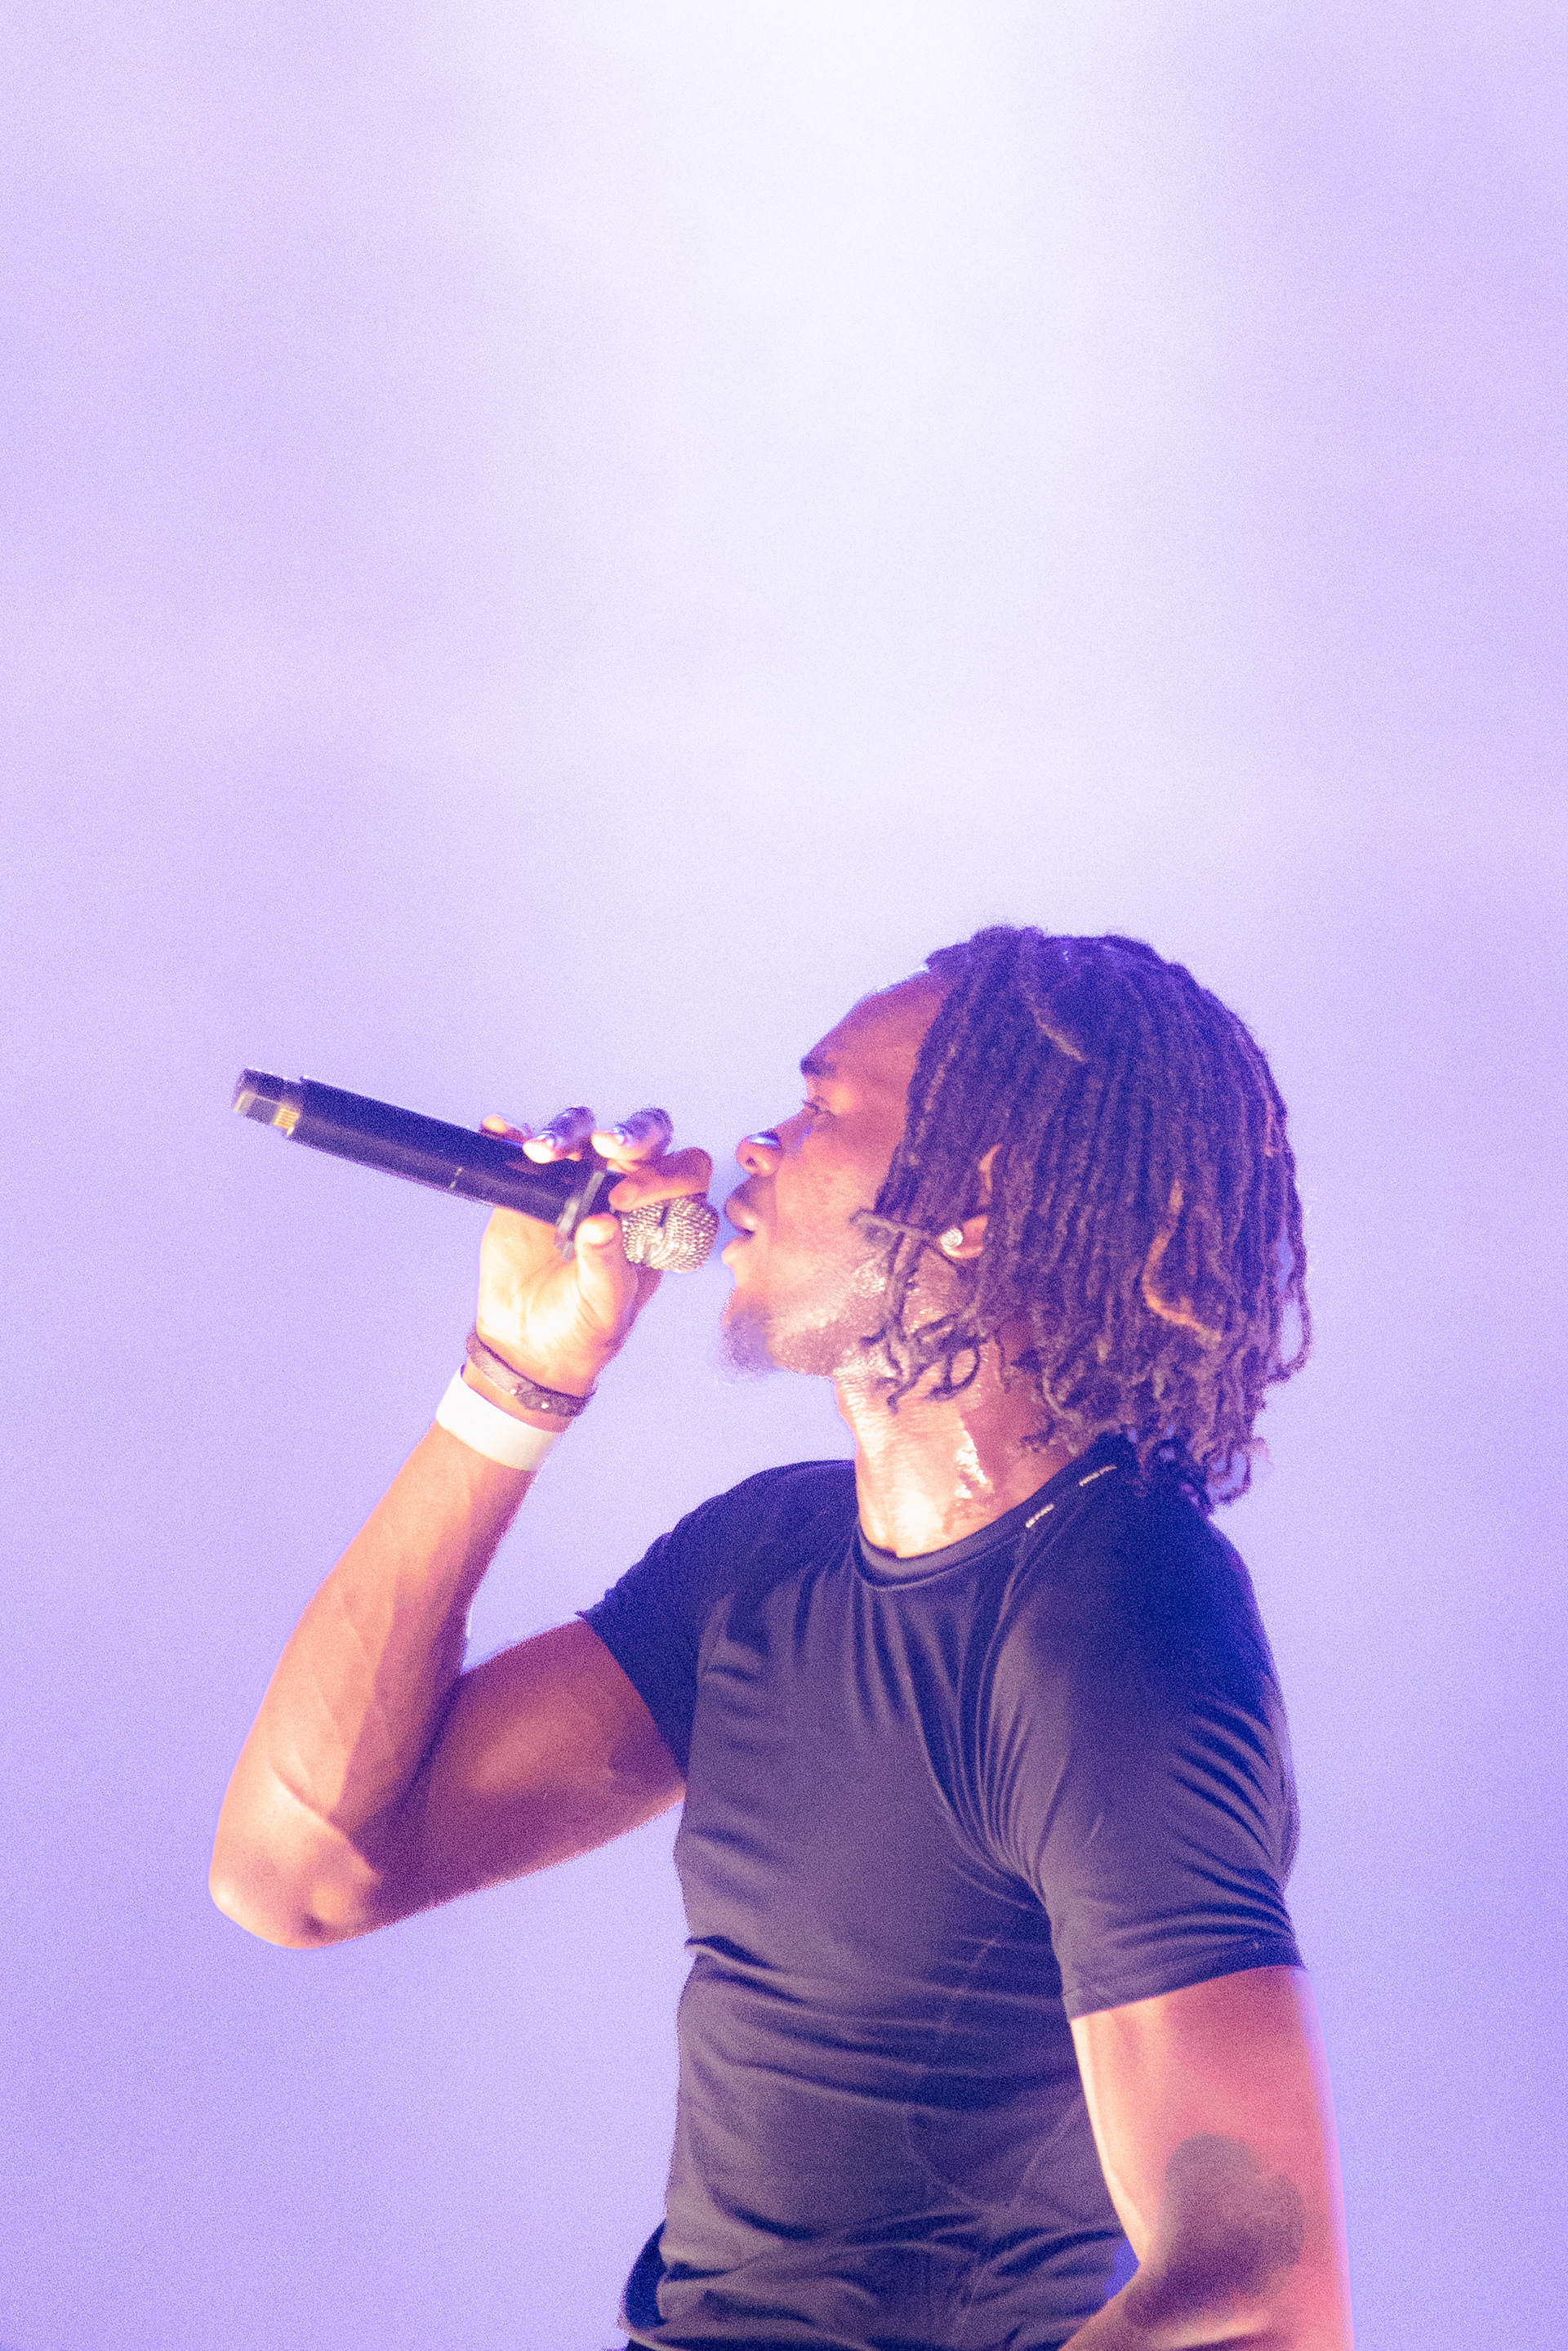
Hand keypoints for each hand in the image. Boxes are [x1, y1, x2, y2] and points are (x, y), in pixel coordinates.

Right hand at [471, 1106, 712, 1401]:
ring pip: (584, 1129)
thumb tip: (602, 1223)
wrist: (529, 1340)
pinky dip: (510, 1134)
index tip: (623, 1200)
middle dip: (630, 1132)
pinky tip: (499, 1132)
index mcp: (659, 1217)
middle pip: (643, 1136)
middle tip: (604, 1146)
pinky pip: (523, 1144)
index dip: (664, 1175)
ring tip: (541, 1152)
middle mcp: (623, 1187)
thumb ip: (607, 1265)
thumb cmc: (584, 1325)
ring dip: (567, 1130)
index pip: (683, 1175)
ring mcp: (576, 1179)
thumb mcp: (604, 1305)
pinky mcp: (531, 1182)